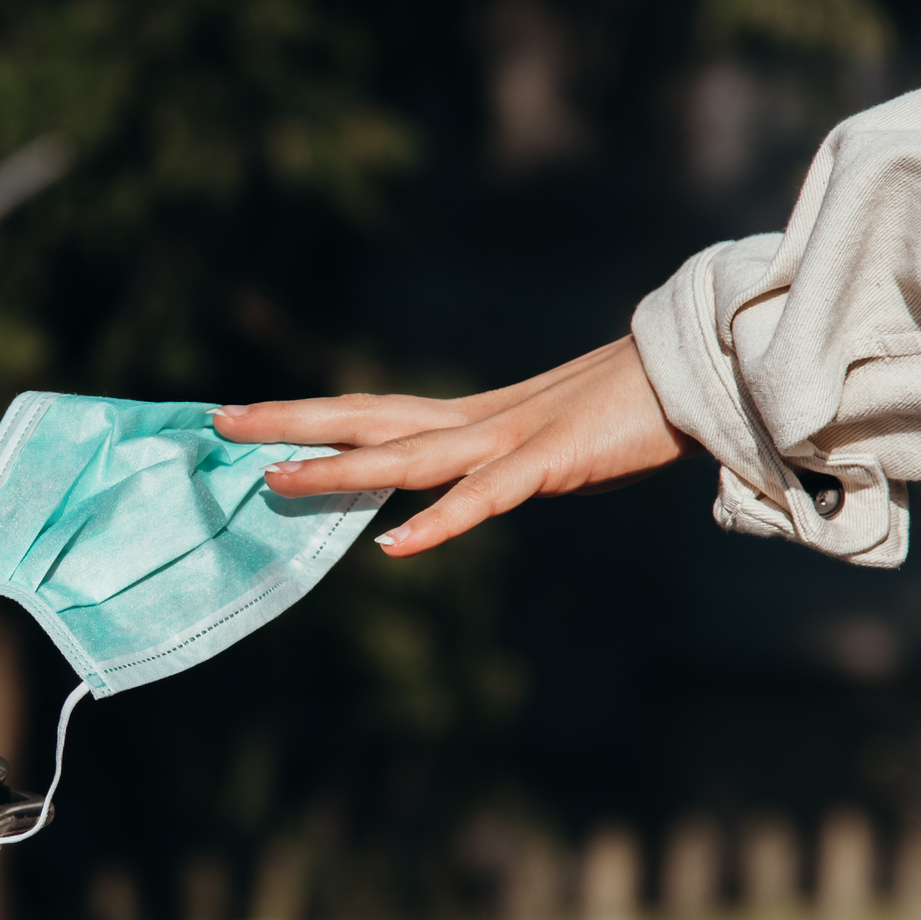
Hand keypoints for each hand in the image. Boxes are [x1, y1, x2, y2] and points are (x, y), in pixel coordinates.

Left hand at [214, 335, 697, 556]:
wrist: (703, 373)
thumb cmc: (632, 412)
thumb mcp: (551, 444)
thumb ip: (504, 466)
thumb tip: (479, 483)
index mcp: (473, 418)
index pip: (371, 412)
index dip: (309, 415)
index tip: (247, 416)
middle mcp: (477, 422)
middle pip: (365, 419)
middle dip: (290, 422)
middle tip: (218, 420)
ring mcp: (510, 440)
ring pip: (405, 456)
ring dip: (337, 471)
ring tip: (272, 480)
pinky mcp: (552, 463)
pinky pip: (484, 499)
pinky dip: (438, 523)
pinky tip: (394, 546)